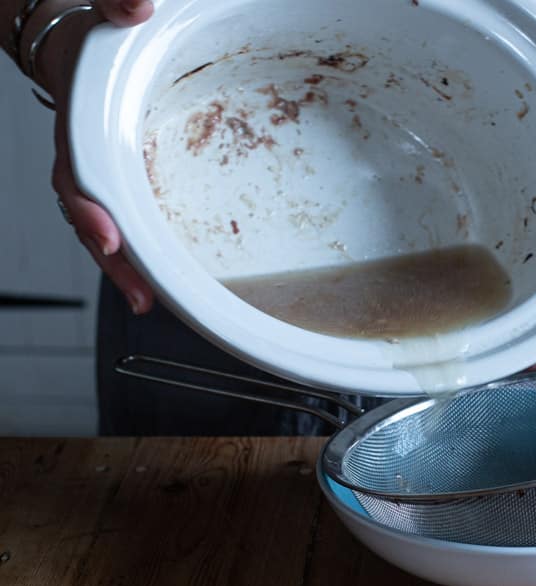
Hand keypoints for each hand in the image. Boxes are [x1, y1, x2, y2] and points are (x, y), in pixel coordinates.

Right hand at [35, 0, 154, 313]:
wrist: (78, 50)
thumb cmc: (92, 39)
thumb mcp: (103, 13)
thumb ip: (114, 3)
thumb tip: (138, 4)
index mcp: (77, 126)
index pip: (76, 174)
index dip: (89, 210)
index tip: (110, 237)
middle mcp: (83, 159)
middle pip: (91, 219)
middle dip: (114, 262)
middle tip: (140, 296)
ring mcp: (100, 178)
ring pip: (105, 231)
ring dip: (124, 269)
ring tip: (147, 301)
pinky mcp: (119, 186)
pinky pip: (124, 223)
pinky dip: (135, 254)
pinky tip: (154, 279)